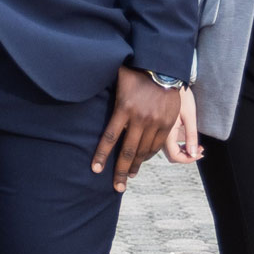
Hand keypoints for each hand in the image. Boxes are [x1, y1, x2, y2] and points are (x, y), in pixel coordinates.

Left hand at [90, 66, 179, 191]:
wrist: (163, 65)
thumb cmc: (136, 72)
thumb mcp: (117, 80)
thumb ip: (107, 93)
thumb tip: (85, 89)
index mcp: (123, 108)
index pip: (110, 137)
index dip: (102, 155)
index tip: (96, 169)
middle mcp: (139, 118)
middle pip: (128, 151)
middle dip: (120, 171)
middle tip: (117, 187)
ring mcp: (155, 122)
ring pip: (144, 151)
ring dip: (136, 166)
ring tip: (129, 176)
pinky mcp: (168, 123)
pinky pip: (157, 145)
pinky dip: (149, 155)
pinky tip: (143, 161)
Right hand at [161, 86, 202, 163]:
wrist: (167, 79)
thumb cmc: (180, 95)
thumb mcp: (189, 115)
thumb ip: (190, 135)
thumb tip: (193, 153)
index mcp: (166, 132)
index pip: (175, 156)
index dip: (188, 159)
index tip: (199, 153)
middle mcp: (159, 134)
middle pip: (171, 155)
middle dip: (187, 155)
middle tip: (199, 149)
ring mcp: (158, 130)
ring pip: (169, 148)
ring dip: (183, 149)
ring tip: (196, 143)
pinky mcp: (159, 125)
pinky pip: (167, 140)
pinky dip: (178, 142)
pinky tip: (187, 136)